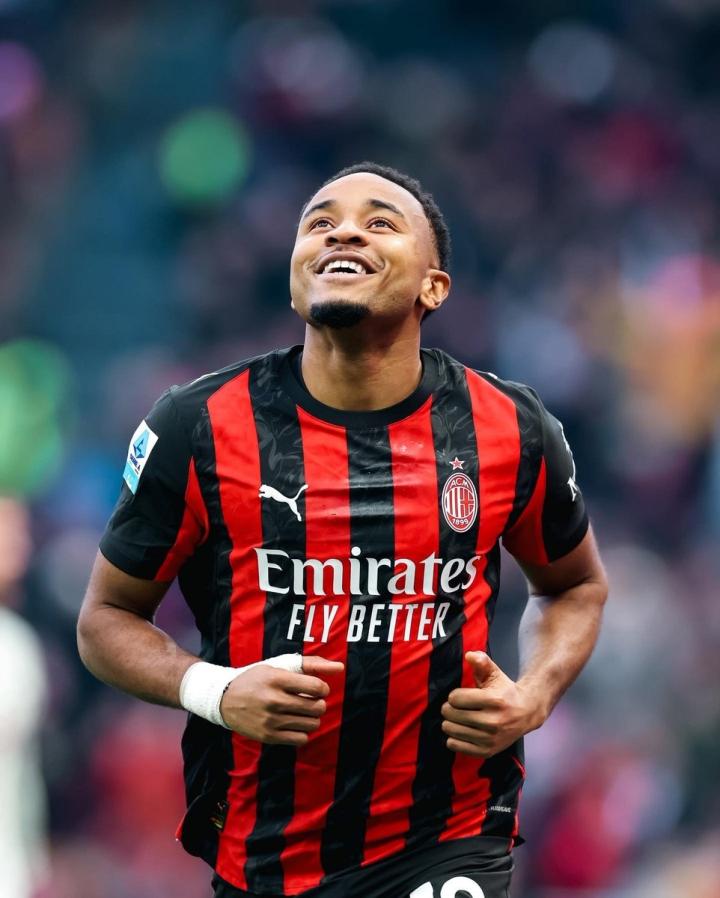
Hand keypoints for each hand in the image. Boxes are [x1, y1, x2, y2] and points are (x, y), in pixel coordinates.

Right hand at [220, 656, 342, 745]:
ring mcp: (270, 720)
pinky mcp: (268, 736)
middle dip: (319, 704)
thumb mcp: (279, 665)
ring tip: (302, 712)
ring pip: (311, 724)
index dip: (322, 688)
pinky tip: (294, 723)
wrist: (225, 700)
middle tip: (311, 701)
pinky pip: (301, 739)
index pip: (316, 687)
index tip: (316, 689)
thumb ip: (311, 664)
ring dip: (312, 718)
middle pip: (316, 707)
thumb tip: (340, 667)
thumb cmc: (256, 679)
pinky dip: (303, 731)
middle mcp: (273, 700)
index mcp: (276, 678)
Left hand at [441, 651, 544, 757]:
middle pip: (452, 714)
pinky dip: (453, 739)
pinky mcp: (487, 751)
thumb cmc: (506, 692)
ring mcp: (490, 738)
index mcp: (494, 700)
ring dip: (450, 723)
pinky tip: (461, 731)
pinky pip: (456, 746)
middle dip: (449, 708)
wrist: (526, 713)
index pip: (456, 698)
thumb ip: (482, 662)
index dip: (454, 696)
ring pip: (452, 730)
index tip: (460, 696)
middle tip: (455, 707)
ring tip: (458, 718)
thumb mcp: (495, 673)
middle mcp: (493, 721)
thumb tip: (469, 655)